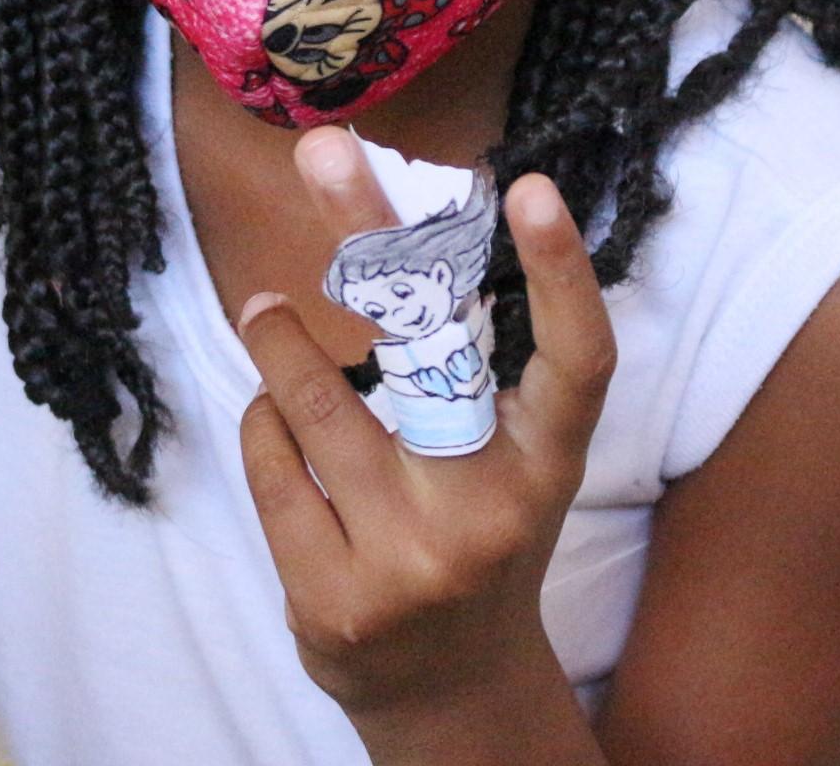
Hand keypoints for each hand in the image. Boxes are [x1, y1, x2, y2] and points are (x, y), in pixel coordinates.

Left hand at [235, 128, 617, 734]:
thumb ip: (471, 368)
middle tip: (323, 148)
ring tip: (262, 309)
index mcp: (549, 464)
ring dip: (278, 340)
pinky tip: (274, 420)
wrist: (452, 692)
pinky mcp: (331, 598)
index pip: (578, 361)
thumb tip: (396, 226)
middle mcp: (488, 509)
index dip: (563, 273)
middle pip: (427, 350)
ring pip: (316, 404)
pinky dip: (264, 423)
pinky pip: (271, 465)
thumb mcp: (508, 462)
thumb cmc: (477, 534)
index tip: (531, 186)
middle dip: (372, 234)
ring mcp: (408, 559)